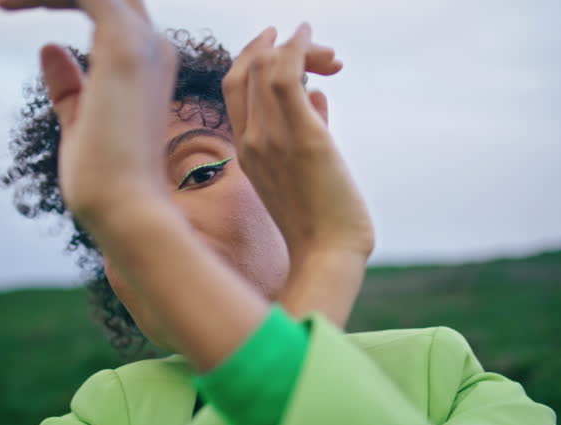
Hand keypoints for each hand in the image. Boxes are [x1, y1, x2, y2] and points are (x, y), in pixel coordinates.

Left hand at [0, 0, 176, 225]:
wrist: (127, 212)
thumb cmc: (106, 183)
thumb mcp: (78, 122)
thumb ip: (68, 87)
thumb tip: (50, 49)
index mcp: (145, 64)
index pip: (107, 6)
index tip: (5, 3)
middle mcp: (151, 46)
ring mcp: (142, 43)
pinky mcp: (123, 46)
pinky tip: (1, 2)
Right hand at [223, 24, 374, 263]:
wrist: (327, 254)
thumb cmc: (319, 221)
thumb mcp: (305, 171)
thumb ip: (309, 128)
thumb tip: (318, 95)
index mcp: (246, 152)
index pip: (233, 90)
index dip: (249, 58)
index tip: (274, 42)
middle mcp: (250, 141)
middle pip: (243, 72)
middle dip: (272, 46)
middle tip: (309, 45)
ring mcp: (272, 139)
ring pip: (263, 68)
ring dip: (293, 46)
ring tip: (321, 46)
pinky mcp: (303, 137)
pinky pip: (287, 76)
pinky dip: (297, 47)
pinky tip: (309, 34)